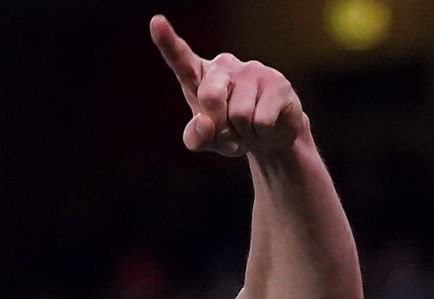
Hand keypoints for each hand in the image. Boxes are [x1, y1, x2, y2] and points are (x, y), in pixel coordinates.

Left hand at [150, 14, 307, 157]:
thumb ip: (195, 137)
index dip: (167, 41)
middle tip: (229, 132)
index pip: (180, 59)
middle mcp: (224, 66)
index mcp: (200, 76)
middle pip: (210, 97)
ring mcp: (252, 70)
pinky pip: (261, 120)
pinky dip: (261, 134)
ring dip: (242, 134)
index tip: (156, 22)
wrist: (270, 137)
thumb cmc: (231, 133)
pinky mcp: (277, 82)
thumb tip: (205, 122)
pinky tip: (265, 127)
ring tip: (248, 128)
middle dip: (219, 126)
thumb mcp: (207, 141)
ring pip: (239, 115)